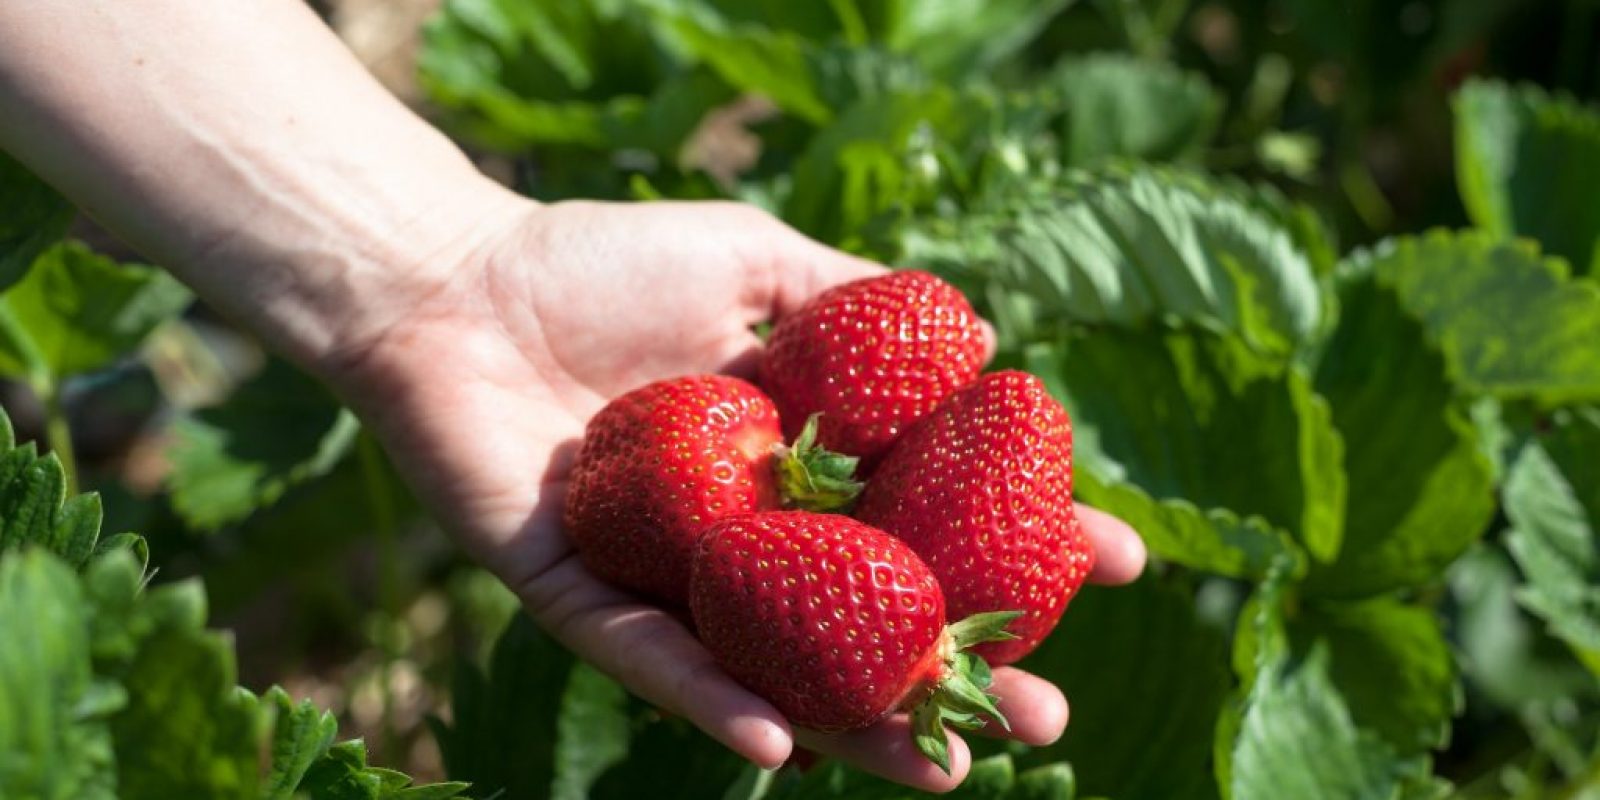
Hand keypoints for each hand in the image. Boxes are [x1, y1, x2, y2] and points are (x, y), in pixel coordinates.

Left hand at [328, 198, 1147, 791]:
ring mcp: (668, 577)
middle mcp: (747, 533)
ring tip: (940, 773)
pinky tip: (779, 741)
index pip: (927, 515)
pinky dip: (709, 699)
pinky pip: (650, 660)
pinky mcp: (580, 599)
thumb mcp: (757, 261)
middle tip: (1044, 718)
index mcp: (798, 461)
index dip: (1019, 543)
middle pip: (868, 617)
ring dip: (855, 724)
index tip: (1112, 564)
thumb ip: (857, 304)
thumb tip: (983, 343)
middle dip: (957, 672)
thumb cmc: (607, 261)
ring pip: (773, 668)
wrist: (456, 282)